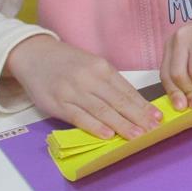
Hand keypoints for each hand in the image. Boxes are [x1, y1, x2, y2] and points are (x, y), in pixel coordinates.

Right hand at [5, 35, 160, 139]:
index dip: (143, 105)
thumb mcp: (92, 65)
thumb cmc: (67, 63)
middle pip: (118, 100)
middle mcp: (90, 78)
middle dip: (138, 116)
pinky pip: (79, 117)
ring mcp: (73, 91)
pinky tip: (108, 134)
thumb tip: (133, 104)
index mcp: (102, 68)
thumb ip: (109, 83)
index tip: (157, 117)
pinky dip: (95, 127)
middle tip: (153, 129)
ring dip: (121, 124)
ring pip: (102, 110)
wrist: (34, 55)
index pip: (127, 90)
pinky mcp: (58, 103)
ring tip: (137, 135)